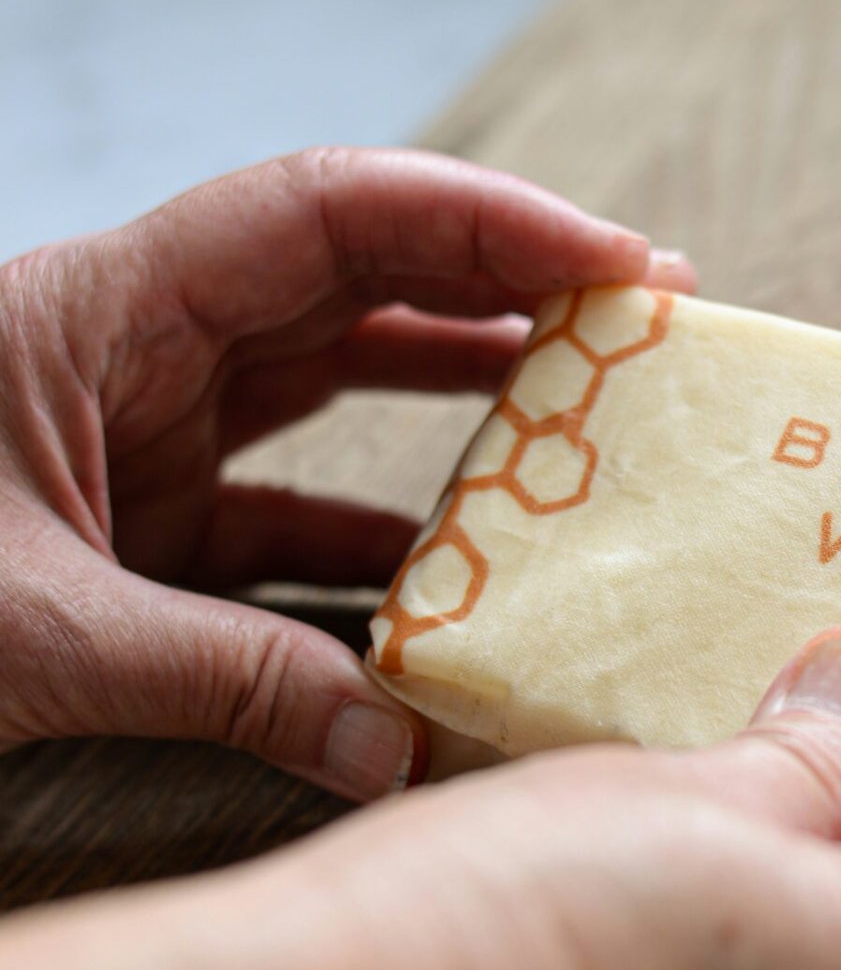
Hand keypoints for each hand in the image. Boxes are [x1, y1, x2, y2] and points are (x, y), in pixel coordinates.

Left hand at [0, 146, 690, 798]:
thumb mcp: (29, 635)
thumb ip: (226, 684)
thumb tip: (404, 755)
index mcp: (95, 310)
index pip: (329, 214)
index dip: (486, 221)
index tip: (621, 268)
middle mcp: (129, 348)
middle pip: (354, 276)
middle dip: (504, 290)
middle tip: (650, 328)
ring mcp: (133, 432)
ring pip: (332, 383)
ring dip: (460, 403)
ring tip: (593, 432)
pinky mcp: (130, 521)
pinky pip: (283, 507)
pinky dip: (377, 537)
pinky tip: (462, 581)